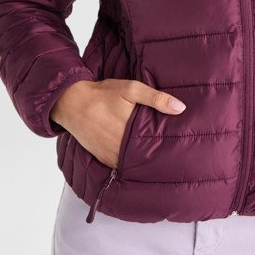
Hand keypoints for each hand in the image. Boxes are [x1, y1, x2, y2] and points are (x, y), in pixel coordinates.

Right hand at [49, 78, 186, 167]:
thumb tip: (180, 108)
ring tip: (161, 158)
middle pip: (146, 156)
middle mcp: (121, 148)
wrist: (73, 103)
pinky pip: (120, 165)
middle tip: (175, 154)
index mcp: (131, 131)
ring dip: (144, 161)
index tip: (181, 147)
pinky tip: (140, 158)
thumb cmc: (104, 94)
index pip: (156, 145)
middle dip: (159, 155)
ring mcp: (111, 155)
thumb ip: (156, 99)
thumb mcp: (132, 89)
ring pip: (134, 163)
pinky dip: (130, 163)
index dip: (169, 147)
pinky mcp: (103, 158)